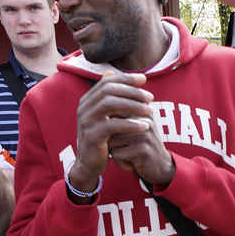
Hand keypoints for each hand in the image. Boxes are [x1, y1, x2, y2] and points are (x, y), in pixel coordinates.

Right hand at [68, 71, 156, 202]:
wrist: (89, 164)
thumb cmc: (102, 138)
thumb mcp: (105, 116)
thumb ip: (109, 97)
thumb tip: (111, 71)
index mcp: (87, 101)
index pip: (107, 82)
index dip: (126, 78)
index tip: (144, 79)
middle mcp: (84, 108)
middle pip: (108, 90)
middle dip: (132, 91)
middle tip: (151, 97)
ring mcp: (86, 122)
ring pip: (109, 104)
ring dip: (133, 105)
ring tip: (150, 111)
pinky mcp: (92, 136)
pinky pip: (113, 125)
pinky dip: (130, 124)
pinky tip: (145, 126)